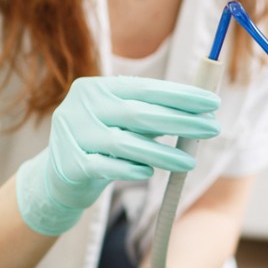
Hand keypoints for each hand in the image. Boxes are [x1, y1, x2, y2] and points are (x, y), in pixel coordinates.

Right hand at [15, 77, 219, 236]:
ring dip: (163, 153)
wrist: (54, 178)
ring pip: (126, 143)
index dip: (181, 96)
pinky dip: (131, 169)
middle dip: (181, 121)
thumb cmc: (99, 144)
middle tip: (213, 128)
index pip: (145, 89)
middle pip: (139, 113)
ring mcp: (73, 135)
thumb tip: (200, 112)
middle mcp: (82, 107)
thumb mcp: (120, 123)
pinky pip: (107, 167)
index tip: (212, 102)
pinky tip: (150, 172)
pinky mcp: (70, 164)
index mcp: (95, 89)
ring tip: (190, 161)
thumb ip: (151, 115)